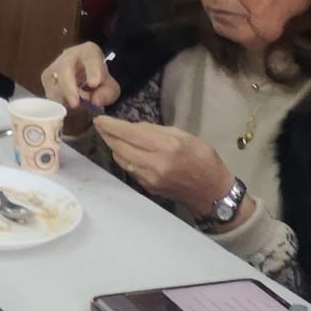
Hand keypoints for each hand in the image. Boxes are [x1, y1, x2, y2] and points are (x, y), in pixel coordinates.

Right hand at [42, 42, 117, 133]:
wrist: (84, 76)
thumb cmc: (97, 80)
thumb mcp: (110, 86)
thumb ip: (108, 92)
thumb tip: (95, 100)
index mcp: (89, 52)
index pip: (90, 57)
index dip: (92, 70)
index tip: (94, 84)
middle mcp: (69, 55)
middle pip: (65, 68)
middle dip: (69, 87)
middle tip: (75, 104)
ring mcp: (55, 65)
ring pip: (54, 82)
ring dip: (64, 98)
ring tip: (76, 107)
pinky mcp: (47, 77)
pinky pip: (49, 91)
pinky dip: (57, 101)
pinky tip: (66, 105)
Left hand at [91, 117, 234, 215]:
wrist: (211, 192)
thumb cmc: (202, 158)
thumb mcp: (184, 135)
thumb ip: (157, 131)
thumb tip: (133, 128)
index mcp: (166, 147)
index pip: (130, 134)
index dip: (111, 126)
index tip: (99, 118)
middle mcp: (154, 164)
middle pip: (120, 148)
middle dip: (107, 135)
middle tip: (99, 125)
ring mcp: (149, 179)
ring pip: (121, 159)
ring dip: (112, 146)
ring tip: (110, 135)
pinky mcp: (147, 188)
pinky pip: (128, 169)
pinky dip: (123, 157)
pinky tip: (123, 150)